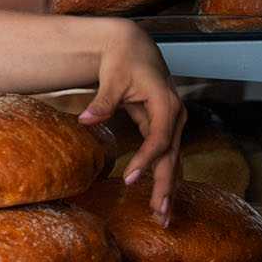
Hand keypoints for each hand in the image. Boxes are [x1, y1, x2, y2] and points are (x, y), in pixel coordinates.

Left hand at [77, 20, 185, 227]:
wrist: (132, 45)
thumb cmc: (122, 59)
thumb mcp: (112, 79)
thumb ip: (102, 102)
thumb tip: (85, 120)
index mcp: (166, 105)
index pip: (158, 140)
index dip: (145, 161)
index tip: (130, 180)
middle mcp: (175, 116)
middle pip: (172, 157)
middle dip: (166, 187)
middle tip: (160, 215)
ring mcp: (172, 123)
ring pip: (173, 160)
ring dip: (168, 188)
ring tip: (164, 216)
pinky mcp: (163, 126)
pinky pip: (165, 155)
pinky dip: (162, 176)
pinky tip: (159, 196)